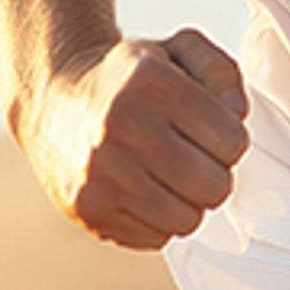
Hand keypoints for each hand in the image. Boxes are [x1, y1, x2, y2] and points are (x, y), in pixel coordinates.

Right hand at [19, 28, 249, 249]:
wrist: (52, 100)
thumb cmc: (130, 79)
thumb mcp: (178, 51)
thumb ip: (222, 72)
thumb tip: (237, 115)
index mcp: (151, 83)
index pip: (231, 140)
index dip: (231, 140)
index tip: (214, 134)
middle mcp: (121, 127)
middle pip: (214, 186)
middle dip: (216, 175)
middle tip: (197, 161)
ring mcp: (99, 173)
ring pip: (187, 219)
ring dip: (189, 202)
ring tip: (172, 179)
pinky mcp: (86, 208)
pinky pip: (155, 238)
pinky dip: (159, 221)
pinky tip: (144, 192)